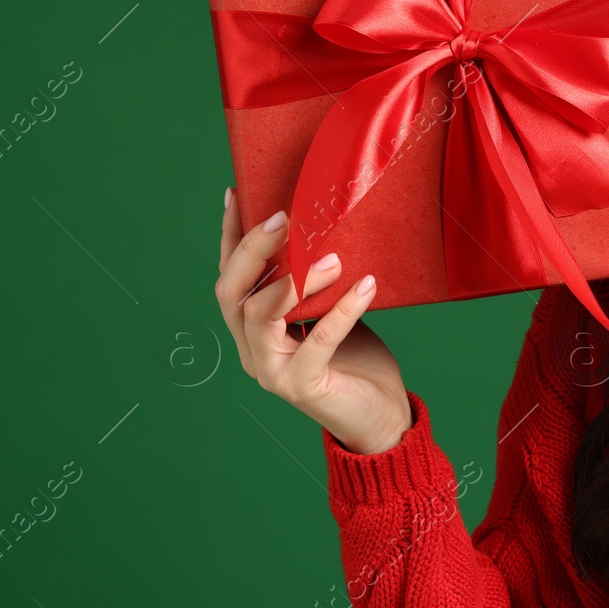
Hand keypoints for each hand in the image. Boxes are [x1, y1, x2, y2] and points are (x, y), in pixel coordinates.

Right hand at [215, 186, 411, 454]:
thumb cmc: (354, 358)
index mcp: (251, 329)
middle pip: (231, 293)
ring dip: (298, 279)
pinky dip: (342, 311)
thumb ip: (313, 282)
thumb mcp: (327, 310)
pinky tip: (367, 286)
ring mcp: (271, 371)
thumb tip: (321, 227)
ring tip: (337, 258)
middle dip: (253, 250)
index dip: (229, 236)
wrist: (379, 414)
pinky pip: (318, 342)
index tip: (236, 193)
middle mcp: (251, 349)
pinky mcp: (302, 388)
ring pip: (262, 315)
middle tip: (285, 218)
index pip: (230, 276)